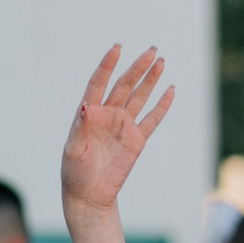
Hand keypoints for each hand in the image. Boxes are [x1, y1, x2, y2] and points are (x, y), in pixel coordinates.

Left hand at [59, 45, 174, 216]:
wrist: (89, 195)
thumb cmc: (74, 172)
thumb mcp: (73, 150)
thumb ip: (80, 128)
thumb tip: (86, 107)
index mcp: (90, 112)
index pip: (99, 82)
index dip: (108, 65)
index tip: (117, 48)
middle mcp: (108, 114)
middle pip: (125, 85)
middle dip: (138, 67)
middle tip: (152, 50)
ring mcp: (124, 126)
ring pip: (140, 97)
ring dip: (150, 80)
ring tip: (161, 62)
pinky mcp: (137, 140)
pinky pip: (152, 119)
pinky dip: (162, 106)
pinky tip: (170, 90)